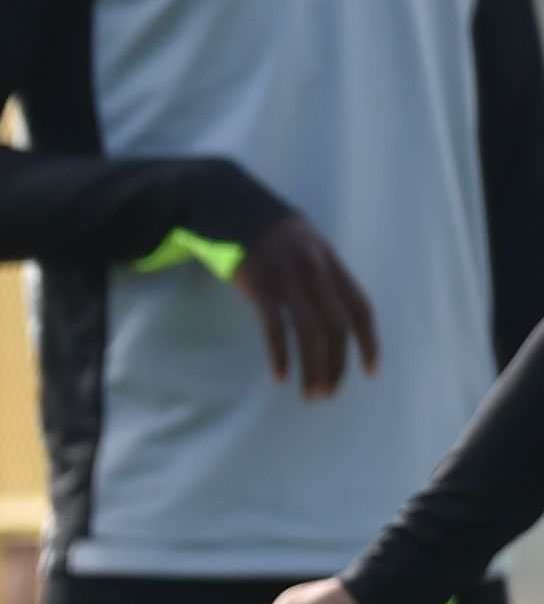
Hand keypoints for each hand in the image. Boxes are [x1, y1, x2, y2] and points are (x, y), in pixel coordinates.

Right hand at [227, 213, 378, 400]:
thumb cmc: (270, 234)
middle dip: (337, 365)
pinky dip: (281, 356)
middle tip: (328, 392)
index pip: (361, 309)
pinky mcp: (261, 289)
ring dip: (314, 369)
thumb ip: (324, 277)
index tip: (370, 371)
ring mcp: (289, 281)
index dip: (370, 342)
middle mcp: (317, 274)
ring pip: (312, 334)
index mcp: (332, 266)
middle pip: (338, 327)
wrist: (232, 210)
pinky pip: (276, 330)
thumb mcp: (309, 248)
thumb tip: (335, 310)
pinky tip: (281, 376)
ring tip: (310, 393)